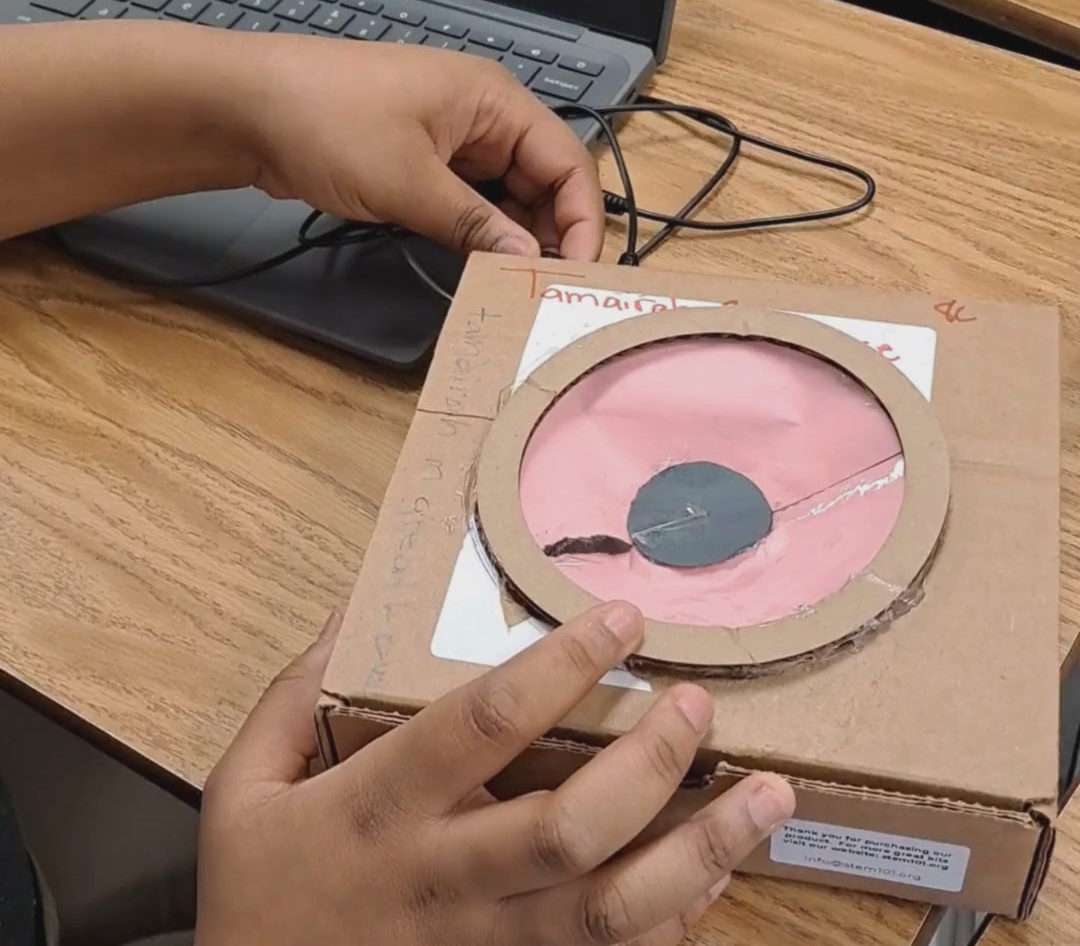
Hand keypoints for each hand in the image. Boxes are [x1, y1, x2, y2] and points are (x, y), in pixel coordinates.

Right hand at [195, 602, 794, 945]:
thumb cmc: (256, 897)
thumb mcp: (243, 788)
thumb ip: (293, 697)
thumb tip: (352, 612)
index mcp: (379, 809)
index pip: (483, 724)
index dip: (561, 666)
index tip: (623, 617)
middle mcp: (445, 877)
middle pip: (569, 826)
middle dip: (650, 763)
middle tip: (696, 702)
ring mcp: (486, 945)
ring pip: (610, 911)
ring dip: (700, 853)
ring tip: (766, 795)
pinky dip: (678, 921)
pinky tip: (721, 872)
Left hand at [242, 38, 604, 259]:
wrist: (244, 110)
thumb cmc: (326, 121)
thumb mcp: (410, 182)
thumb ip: (475, 225)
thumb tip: (527, 263)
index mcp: (494, 101)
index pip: (567, 163)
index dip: (582, 220)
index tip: (577, 274)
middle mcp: (483, 118)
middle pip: (544, 183)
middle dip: (551, 235)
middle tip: (547, 291)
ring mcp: (452, 142)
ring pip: (509, 197)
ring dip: (514, 239)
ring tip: (516, 287)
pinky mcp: (424, 165)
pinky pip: (472, 203)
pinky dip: (480, 234)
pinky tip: (481, 268)